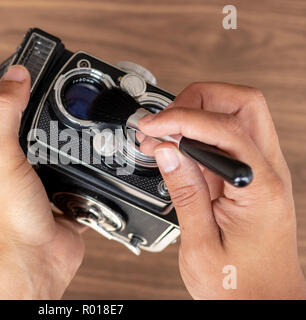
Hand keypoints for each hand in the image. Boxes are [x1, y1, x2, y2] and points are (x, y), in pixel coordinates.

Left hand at [0, 65, 84, 298]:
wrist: (33, 264)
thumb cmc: (7, 223)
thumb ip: (5, 113)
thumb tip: (15, 76)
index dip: (13, 105)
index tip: (32, 89)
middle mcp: (13, 178)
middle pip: (34, 142)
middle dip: (51, 131)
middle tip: (67, 114)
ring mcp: (40, 193)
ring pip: (60, 164)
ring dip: (73, 156)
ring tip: (87, 139)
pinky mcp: (64, 207)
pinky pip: (82, 188)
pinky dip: (92, 182)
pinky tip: (100, 172)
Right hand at [138, 82, 305, 298]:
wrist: (264, 303)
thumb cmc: (240, 285)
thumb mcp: (201, 243)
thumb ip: (185, 191)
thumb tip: (167, 150)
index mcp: (260, 188)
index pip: (223, 128)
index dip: (181, 119)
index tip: (151, 127)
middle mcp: (268, 172)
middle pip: (242, 103)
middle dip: (197, 100)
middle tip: (163, 122)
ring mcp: (262, 173)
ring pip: (236, 115)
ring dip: (196, 116)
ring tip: (161, 137)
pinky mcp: (250, 179)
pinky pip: (226, 141)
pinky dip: (198, 136)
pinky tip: (174, 150)